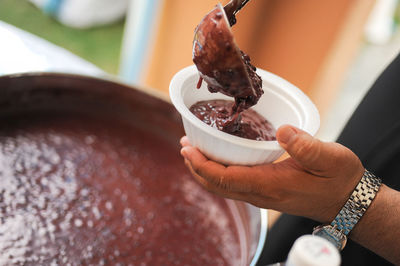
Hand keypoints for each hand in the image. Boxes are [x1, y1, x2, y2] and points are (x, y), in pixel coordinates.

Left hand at [180, 125, 364, 222]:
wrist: (348, 201)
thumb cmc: (339, 179)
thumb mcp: (329, 158)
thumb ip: (305, 146)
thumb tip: (282, 131)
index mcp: (270, 185)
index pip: (226, 179)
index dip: (203, 165)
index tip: (188, 150)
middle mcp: (261, 193)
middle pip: (218, 186)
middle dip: (197, 167)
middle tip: (184, 146)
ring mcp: (262, 195)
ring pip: (224, 187)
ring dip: (205, 170)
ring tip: (193, 151)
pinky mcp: (266, 191)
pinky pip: (234, 185)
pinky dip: (219, 172)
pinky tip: (218, 159)